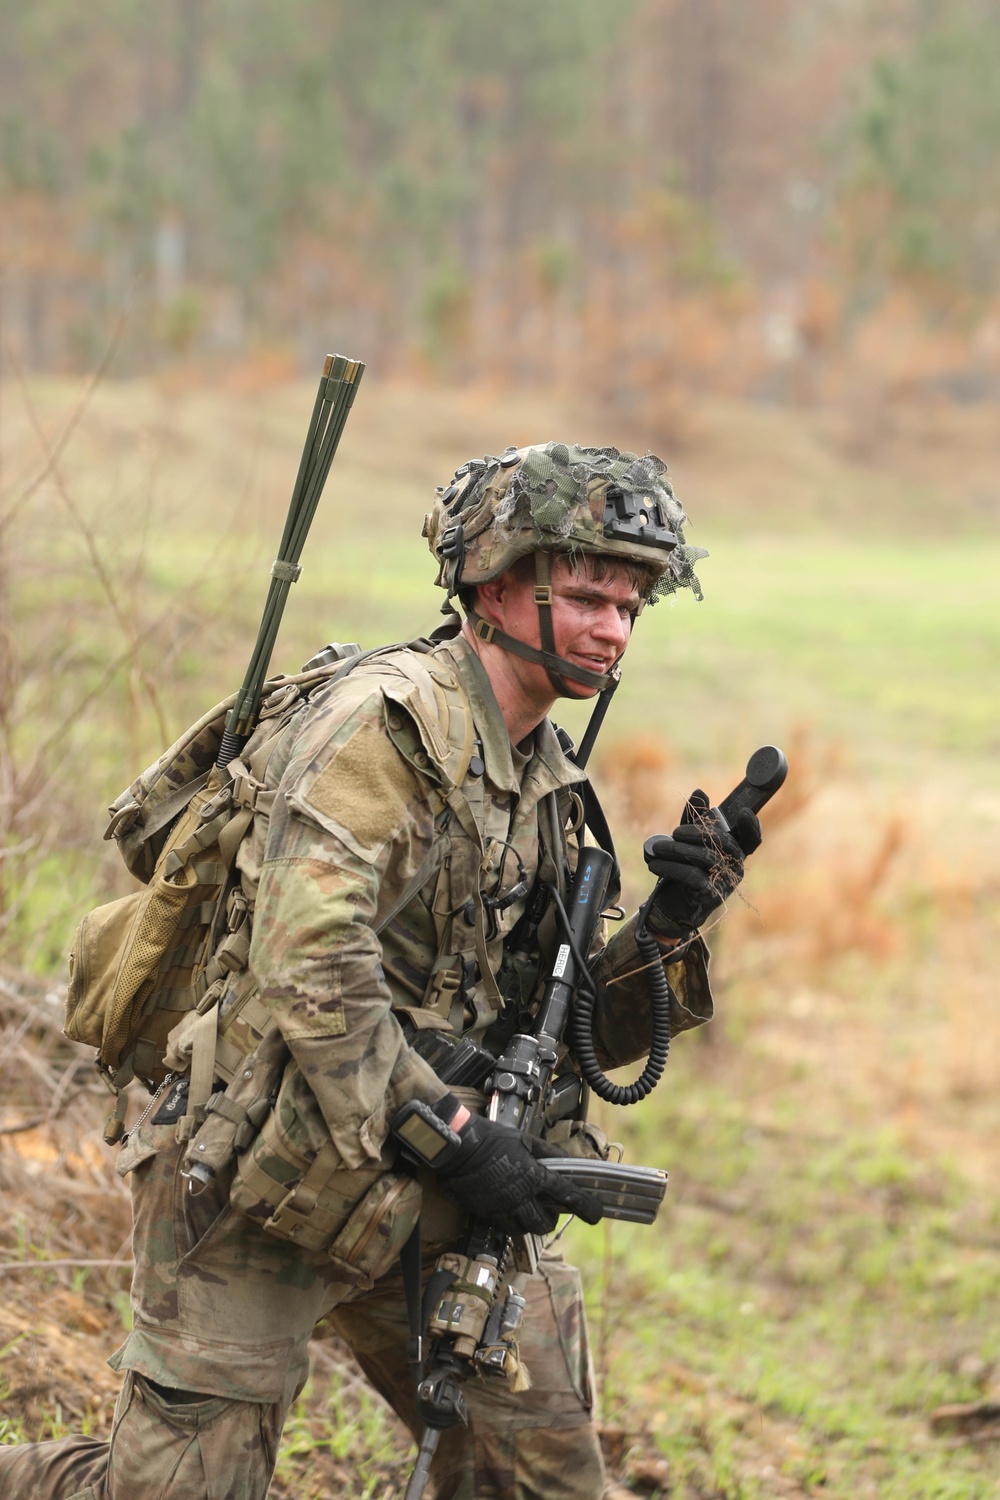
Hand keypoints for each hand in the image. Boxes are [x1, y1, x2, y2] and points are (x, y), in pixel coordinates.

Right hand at [435, 1111, 601, 1234]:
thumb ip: (547, 1152)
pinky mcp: (486, 1212)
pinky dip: (510, 1222)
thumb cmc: (493, 1139)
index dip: (585, 1206)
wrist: (460, 1148)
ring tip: (526, 1210)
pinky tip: (508, 1209)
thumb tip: (565, 1158)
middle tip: (548, 1210)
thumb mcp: (525, 1140)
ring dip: (528, 1223)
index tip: (595, 1214)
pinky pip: (502, 1227)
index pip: (567, 1195)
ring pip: (522, 1230)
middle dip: (549, 1221)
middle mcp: (520, 1196)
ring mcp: (502, 1207)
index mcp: (534, 1176)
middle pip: (543, 1224)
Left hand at [643, 789, 760, 932]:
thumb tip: (699, 792)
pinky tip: (654, 864)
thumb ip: (694, 818)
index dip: (751, 826)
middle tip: (674, 832)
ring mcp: (726, 883)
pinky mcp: (712, 897)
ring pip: (705, 857)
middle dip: (697, 832)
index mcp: (734, 851)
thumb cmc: (683, 868)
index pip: (752, 838)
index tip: (743, 813)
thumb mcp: (687, 840)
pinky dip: (670, 867)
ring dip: (676, 850)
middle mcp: (736, 867)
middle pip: (724, 842)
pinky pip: (692, 875)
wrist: (670, 903)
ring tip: (658, 848)